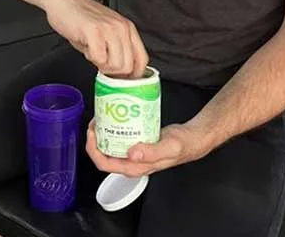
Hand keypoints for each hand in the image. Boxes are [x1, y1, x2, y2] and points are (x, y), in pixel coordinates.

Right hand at [44, 0, 148, 77]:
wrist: (63, 0)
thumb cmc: (82, 17)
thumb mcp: (106, 32)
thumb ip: (116, 50)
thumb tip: (120, 72)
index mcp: (128, 28)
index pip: (142, 59)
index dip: (133, 75)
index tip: (122, 80)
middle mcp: (122, 28)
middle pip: (128, 67)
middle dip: (113, 72)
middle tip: (101, 64)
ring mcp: (109, 29)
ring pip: (116, 65)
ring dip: (102, 66)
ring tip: (93, 52)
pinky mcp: (94, 31)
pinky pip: (99, 59)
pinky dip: (90, 58)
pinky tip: (86, 47)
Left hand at [86, 119, 211, 177]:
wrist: (191, 139)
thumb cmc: (182, 146)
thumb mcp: (169, 148)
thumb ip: (152, 152)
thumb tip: (132, 154)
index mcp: (135, 167)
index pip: (104, 164)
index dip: (93, 149)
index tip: (93, 132)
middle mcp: (131, 162)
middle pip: (103, 154)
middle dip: (94, 138)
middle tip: (96, 120)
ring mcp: (133, 153)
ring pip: (110, 145)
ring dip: (102, 132)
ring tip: (102, 116)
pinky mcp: (136, 143)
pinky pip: (119, 137)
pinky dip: (113, 127)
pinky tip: (115, 116)